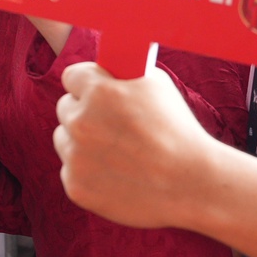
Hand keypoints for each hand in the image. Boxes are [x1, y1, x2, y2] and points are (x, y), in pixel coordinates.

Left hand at [54, 61, 225, 228]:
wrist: (193, 184)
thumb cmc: (179, 131)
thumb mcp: (156, 85)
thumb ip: (122, 74)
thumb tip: (104, 70)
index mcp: (99, 92)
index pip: (72, 76)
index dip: (87, 83)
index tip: (94, 90)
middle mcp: (81, 122)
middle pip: (65, 107)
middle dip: (83, 111)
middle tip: (108, 123)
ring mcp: (76, 157)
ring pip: (64, 139)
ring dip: (81, 141)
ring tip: (115, 151)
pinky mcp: (76, 186)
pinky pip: (71, 169)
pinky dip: (87, 171)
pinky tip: (115, 174)